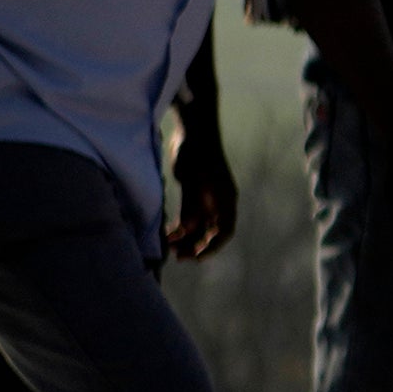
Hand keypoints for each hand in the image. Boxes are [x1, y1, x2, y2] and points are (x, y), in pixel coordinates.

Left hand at [164, 122, 238, 261]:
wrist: (193, 133)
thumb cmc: (197, 155)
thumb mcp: (193, 182)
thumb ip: (192, 206)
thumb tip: (187, 230)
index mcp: (225, 200)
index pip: (224, 231)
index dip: (212, 247)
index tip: (197, 258)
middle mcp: (218, 202)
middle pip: (210, 232)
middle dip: (196, 246)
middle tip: (178, 256)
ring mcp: (207, 198)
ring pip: (198, 226)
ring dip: (186, 238)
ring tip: (169, 247)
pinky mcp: (194, 193)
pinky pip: (190, 216)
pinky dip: (180, 227)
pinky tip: (167, 233)